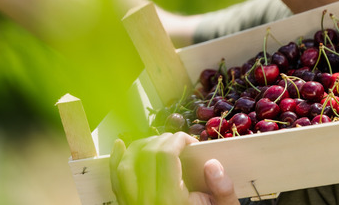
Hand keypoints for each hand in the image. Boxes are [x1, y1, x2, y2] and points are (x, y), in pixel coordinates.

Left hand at [110, 132, 238, 204]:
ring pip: (126, 165)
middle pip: (146, 156)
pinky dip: (117, 160)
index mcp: (171, 200)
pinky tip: (120, 145)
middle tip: (179, 143)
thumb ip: (223, 190)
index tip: (191, 142)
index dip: (178, 140)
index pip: (166, 155)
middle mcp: (147, 201)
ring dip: (141, 146)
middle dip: (163, 140)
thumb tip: (212, 164)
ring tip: (159, 143)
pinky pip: (115, 181)